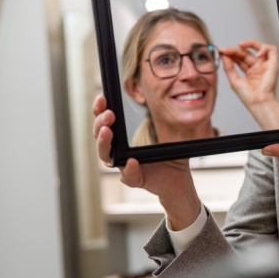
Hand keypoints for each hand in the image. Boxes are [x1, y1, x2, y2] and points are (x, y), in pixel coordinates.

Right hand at [92, 94, 200, 229]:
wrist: (179, 178)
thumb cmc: (170, 154)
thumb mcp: (170, 132)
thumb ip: (168, 119)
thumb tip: (179, 102)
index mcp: (121, 138)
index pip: (104, 122)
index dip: (99, 110)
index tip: (102, 98)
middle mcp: (117, 152)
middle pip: (100, 136)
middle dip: (100, 123)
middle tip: (108, 115)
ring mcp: (124, 166)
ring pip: (106, 156)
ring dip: (104, 143)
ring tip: (107, 131)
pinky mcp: (135, 179)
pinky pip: (128, 176)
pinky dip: (129, 169)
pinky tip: (133, 161)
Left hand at [221, 40, 278, 129]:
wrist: (258, 102)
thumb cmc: (249, 97)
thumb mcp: (234, 80)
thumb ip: (229, 67)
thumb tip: (224, 56)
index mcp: (250, 73)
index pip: (240, 58)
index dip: (232, 53)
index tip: (223, 52)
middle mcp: (258, 68)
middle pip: (247, 53)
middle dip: (236, 49)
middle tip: (227, 49)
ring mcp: (265, 66)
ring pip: (259, 48)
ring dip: (250, 44)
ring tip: (240, 45)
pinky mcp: (273, 64)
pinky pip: (272, 50)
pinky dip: (264, 48)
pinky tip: (256, 52)